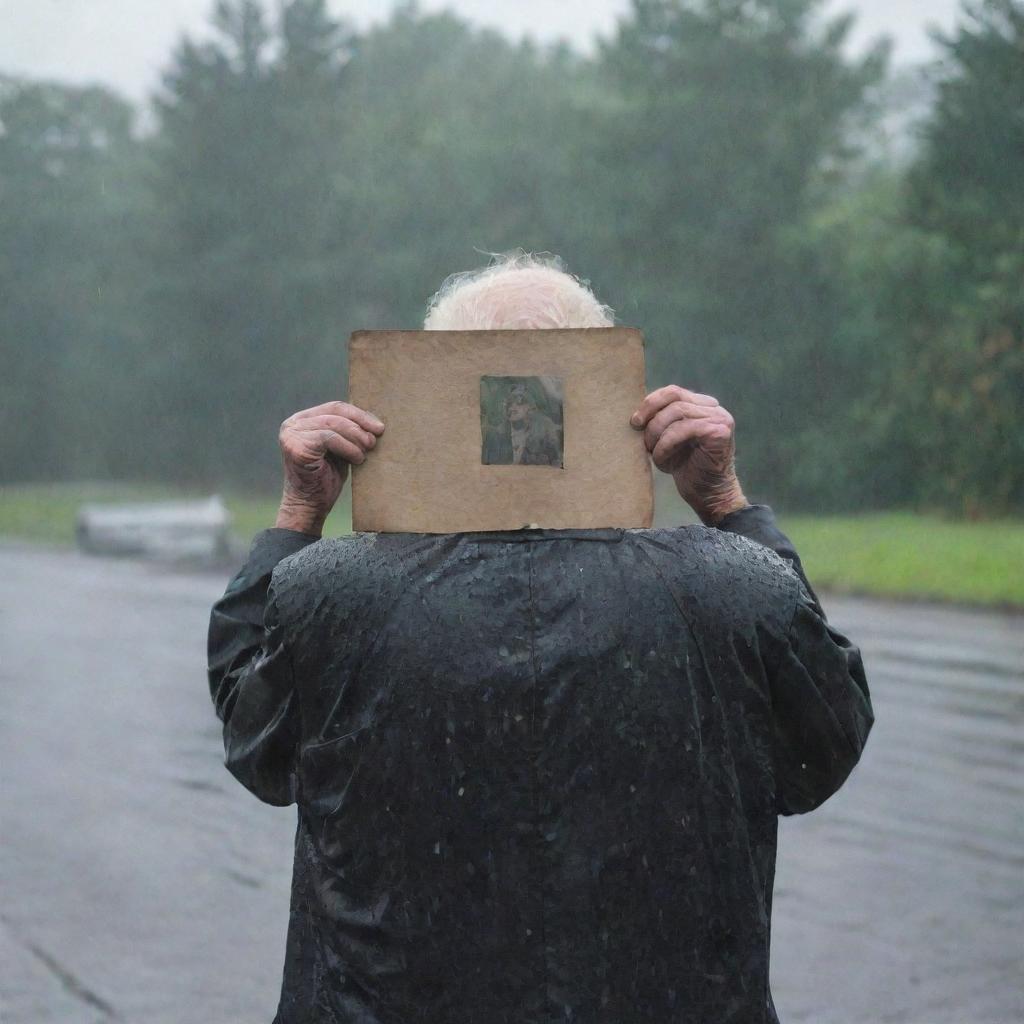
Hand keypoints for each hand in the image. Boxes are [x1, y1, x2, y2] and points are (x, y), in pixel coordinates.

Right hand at [275, 400, 384, 534]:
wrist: (309, 506)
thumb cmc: (326, 478)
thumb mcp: (339, 448)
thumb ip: (347, 431)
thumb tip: (373, 419)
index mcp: (302, 420)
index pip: (334, 407)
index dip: (359, 415)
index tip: (379, 427)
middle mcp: (292, 424)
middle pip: (334, 412)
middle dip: (360, 424)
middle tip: (374, 441)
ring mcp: (291, 435)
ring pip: (334, 425)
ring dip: (356, 437)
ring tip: (366, 452)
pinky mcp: (295, 447)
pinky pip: (329, 438)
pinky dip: (348, 448)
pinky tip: (357, 459)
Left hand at [630, 385, 747, 524]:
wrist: (706, 494)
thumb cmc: (684, 468)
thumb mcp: (666, 439)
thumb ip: (659, 421)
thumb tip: (634, 412)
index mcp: (701, 405)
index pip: (672, 392)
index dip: (650, 402)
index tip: (634, 421)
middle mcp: (713, 408)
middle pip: (674, 396)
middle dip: (651, 415)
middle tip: (639, 433)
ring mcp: (720, 418)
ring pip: (677, 412)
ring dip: (657, 432)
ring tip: (652, 451)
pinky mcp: (720, 432)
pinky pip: (684, 429)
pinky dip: (666, 444)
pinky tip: (661, 459)